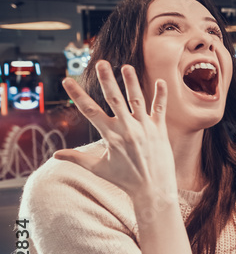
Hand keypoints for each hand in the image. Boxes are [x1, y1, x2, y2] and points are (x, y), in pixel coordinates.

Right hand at [54, 60, 176, 198]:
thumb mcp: (98, 168)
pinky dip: (161, 96)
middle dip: (107, 80)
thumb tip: (55, 155)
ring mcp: (145, 128)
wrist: (152, 190)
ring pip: (137, 100)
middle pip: (114, 99)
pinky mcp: (160, 130)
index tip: (67, 80)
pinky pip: (160, 109)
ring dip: (132, 82)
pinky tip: (161, 81)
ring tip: (126, 66)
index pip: (89, 110)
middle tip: (101, 63)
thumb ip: (77, 158)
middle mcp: (127, 129)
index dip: (77, 94)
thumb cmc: (124, 180)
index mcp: (110, 136)